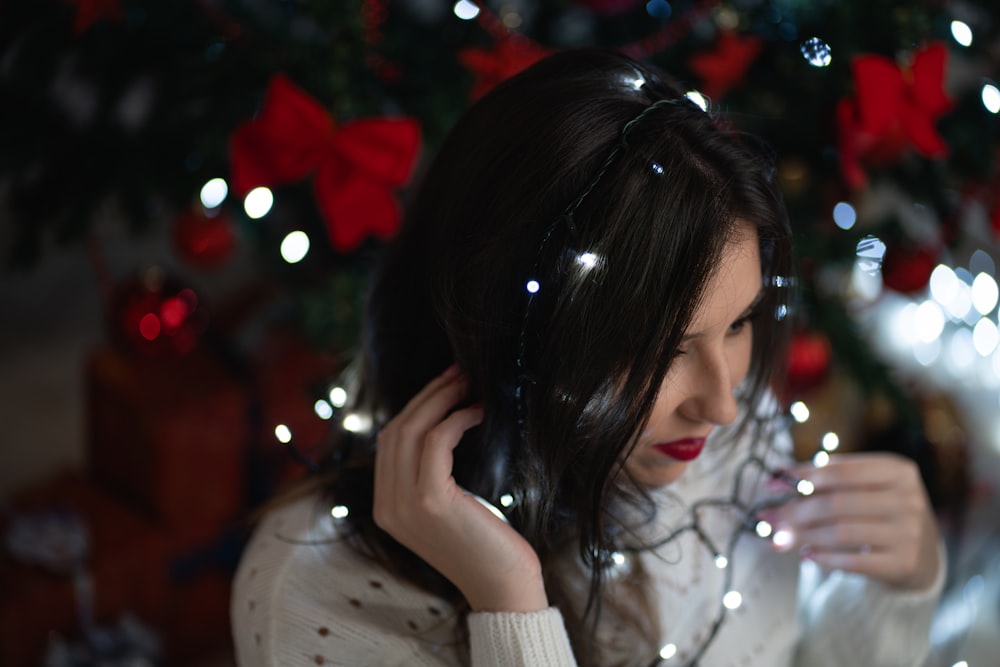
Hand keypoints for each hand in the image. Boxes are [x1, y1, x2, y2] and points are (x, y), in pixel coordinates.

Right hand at [373, 365, 547, 611]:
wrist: (503, 588)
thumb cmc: (485, 545)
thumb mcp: (447, 508)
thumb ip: (430, 476)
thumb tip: (441, 423)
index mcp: (386, 507)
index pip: (390, 440)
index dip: (417, 405)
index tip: (445, 384)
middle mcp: (386, 506)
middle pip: (397, 429)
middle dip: (429, 394)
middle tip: (460, 372)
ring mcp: (404, 504)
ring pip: (412, 430)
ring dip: (442, 399)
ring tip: (469, 383)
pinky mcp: (430, 500)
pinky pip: (436, 441)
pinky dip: (456, 419)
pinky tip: (478, 412)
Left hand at [762, 452, 940, 590]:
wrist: (924, 556)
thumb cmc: (882, 513)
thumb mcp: (866, 488)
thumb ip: (828, 480)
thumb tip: (778, 478)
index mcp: (897, 471)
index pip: (841, 470)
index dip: (802, 476)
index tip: (772, 484)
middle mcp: (908, 499)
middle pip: (837, 503)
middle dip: (795, 511)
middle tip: (768, 517)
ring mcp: (909, 533)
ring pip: (841, 532)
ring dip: (803, 536)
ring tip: (780, 538)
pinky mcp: (904, 563)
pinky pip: (853, 561)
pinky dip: (824, 558)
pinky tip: (807, 555)